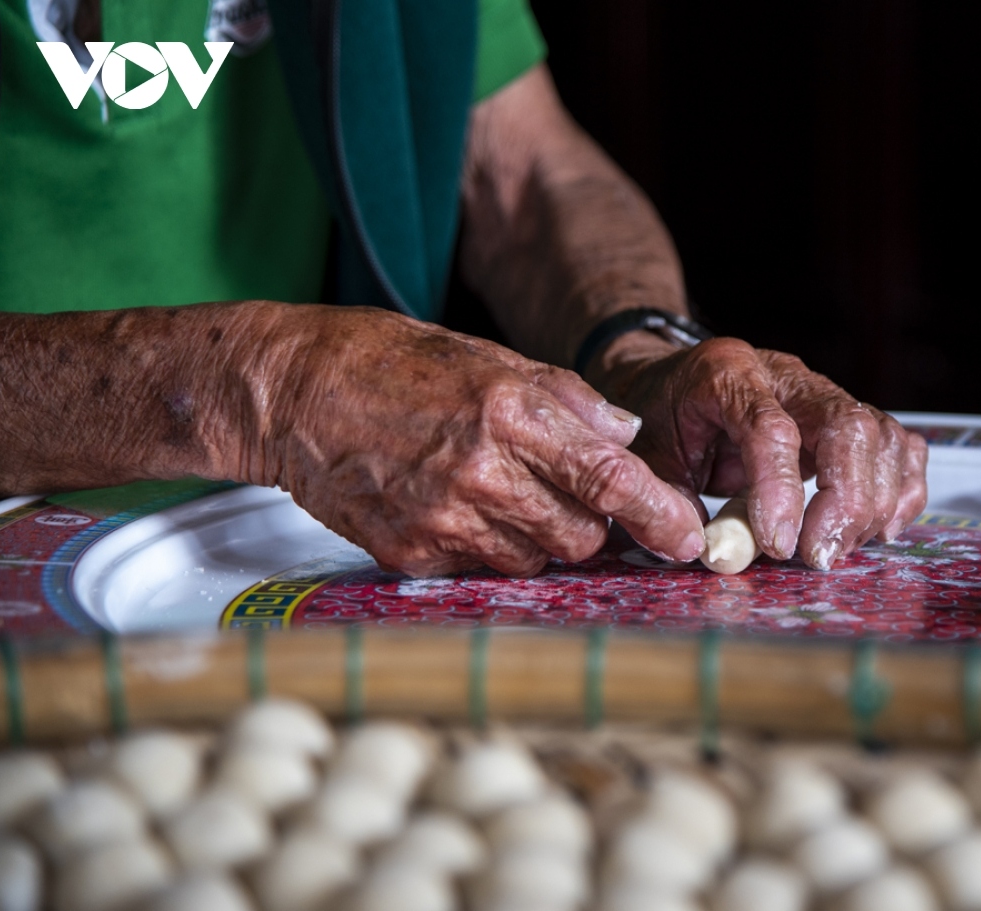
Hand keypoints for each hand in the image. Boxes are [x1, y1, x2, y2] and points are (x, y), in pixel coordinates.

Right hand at [251, 307, 705, 576]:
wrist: (291, 391)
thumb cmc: (391, 361)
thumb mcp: (487, 354)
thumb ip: (565, 399)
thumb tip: (625, 435)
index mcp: (509, 411)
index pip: (609, 480)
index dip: (660, 514)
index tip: (688, 536)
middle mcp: (481, 471)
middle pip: (582, 536)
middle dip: (592, 524)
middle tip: (570, 496)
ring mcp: (442, 519)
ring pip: (534, 559)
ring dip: (538, 538)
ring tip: (500, 492)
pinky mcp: (408, 554)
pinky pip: (479, 568)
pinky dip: (485, 546)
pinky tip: (455, 505)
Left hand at [595, 336, 927, 568]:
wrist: (669, 386)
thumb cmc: (658, 422)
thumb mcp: (646, 461)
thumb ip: (670, 505)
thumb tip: (714, 553)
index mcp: (726, 374)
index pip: (770, 427)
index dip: (779, 489)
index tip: (779, 545)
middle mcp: (784, 376)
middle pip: (845, 424)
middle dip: (844, 500)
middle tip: (820, 556)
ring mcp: (822, 393)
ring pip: (880, 434)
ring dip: (873, 503)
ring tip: (837, 549)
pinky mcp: (848, 418)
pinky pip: (898, 445)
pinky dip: (901, 490)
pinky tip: (878, 529)